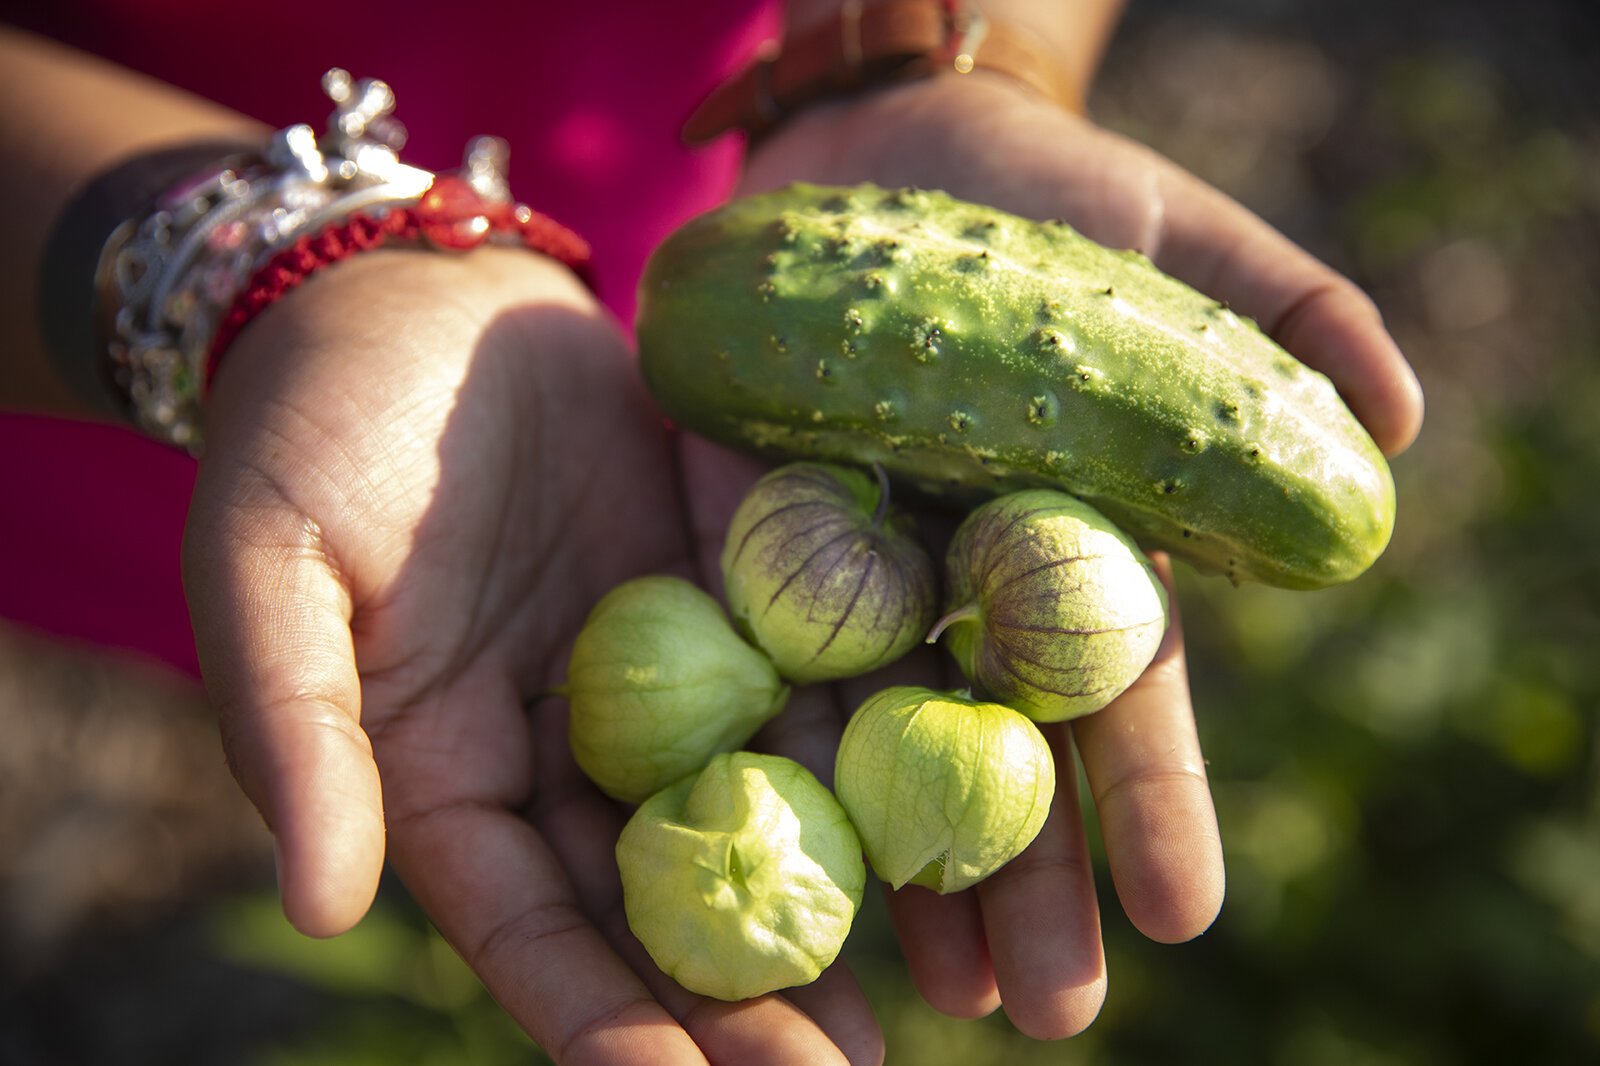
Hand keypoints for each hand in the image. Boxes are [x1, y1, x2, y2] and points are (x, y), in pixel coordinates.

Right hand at [182, 247, 881, 1064]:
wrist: (412, 292)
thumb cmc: (303, 428)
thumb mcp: (267, 570)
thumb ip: (295, 732)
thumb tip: (320, 904)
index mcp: (453, 770)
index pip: (530, 923)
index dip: (597, 1012)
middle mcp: (575, 743)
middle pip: (668, 891)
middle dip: (744, 994)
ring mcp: (671, 664)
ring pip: (762, 799)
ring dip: (838, 889)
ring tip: (918, 989)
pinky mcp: (740, 577)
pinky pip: (817, 662)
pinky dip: (876, 729)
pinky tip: (952, 793)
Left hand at [711, 70, 1423, 1037]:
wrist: (887, 155)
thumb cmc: (1052, 204)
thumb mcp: (1184, 247)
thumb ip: (1286, 322)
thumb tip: (1395, 429)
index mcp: (1079, 544)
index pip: (1119, 691)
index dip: (1150, 798)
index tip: (1184, 911)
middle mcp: (966, 586)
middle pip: (994, 747)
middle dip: (1021, 875)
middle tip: (1045, 1008)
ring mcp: (852, 572)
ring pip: (871, 734)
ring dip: (893, 858)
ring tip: (922, 985)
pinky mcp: (741, 535)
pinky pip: (744, 649)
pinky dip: (758, 743)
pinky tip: (765, 844)